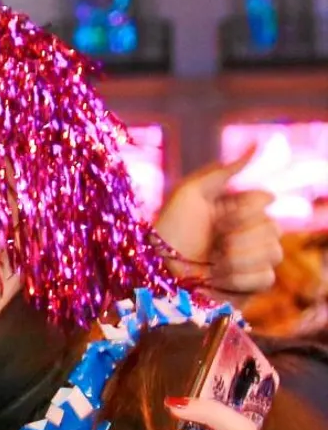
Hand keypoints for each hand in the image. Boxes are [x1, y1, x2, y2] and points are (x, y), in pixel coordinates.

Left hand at [155, 150, 281, 296]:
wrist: (155, 274)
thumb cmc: (167, 232)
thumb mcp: (190, 193)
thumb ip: (224, 169)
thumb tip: (258, 143)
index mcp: (235, 208)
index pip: (265, 200)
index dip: (243, 210)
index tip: (217, 217)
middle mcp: (248, 232)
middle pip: (274, 228)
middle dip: (238, 236)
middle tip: (213, 242)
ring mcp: (252, 260)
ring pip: (274, 254)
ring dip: (237, 258)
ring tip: (212, 261)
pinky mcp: (250, 286)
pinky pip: (266, 279)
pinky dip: (238, 279)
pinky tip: (217, 278)